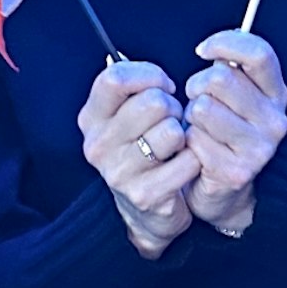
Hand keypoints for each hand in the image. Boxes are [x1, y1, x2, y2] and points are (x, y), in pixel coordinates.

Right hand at [79, 59, 197, 255]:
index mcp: (91, 118)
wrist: (148, 212)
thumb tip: (154, 75)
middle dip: (173, 107)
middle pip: (152, 102)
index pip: (115, 78)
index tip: (165, 86)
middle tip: (174, 122)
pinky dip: (195, 161)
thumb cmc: (143, 151)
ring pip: (171, 131)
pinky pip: (188, 161)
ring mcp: (119, 172)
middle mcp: (98, 144)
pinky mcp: (145, 195)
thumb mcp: (126, 117)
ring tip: (177, 146)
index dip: (149, 75)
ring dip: (184, 136)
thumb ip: (133, 89)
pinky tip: (186, 166)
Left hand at [183, 30, 286, 237]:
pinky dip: (189, 141)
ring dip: (192, 115)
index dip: (224, 43)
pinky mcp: (238, 172)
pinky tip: (200, 149)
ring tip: (200, 126)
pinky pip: (195, 139)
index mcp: (277, 94)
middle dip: (197, 86)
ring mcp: (260, 149)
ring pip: (203, 108)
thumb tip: (211, 49)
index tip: (203, 51)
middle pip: (220, 79)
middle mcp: (276, 121)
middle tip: (198, 101)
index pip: (259, 54)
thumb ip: (229, 65)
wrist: (222, 184)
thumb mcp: (232, 90)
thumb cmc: (221, 124)